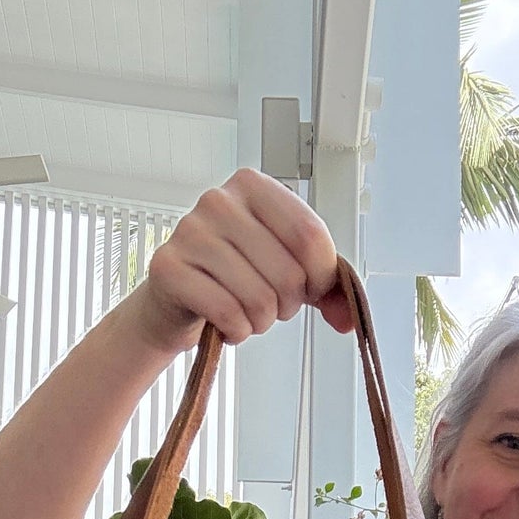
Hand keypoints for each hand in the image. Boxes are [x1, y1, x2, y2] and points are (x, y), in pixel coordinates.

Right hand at [131, 168, 352, 353]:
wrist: (177, 300)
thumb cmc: (233, 278)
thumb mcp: (286, 270)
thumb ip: (325, 288)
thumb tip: (349, 319)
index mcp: (254, 187)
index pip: (310, 235)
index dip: (321, 278)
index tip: (311, 291)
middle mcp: (219, 201)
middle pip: (288, 273)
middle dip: (287, 306)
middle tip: (268, 305)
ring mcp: (190, 232)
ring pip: (259, 298)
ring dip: (260, 322)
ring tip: (245, 313)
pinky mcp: (169, 268)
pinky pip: (228, 313)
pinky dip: (236, 331)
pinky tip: (226, 324)